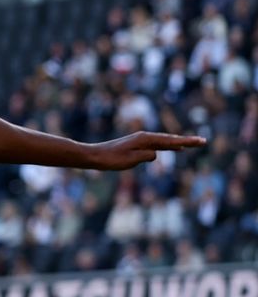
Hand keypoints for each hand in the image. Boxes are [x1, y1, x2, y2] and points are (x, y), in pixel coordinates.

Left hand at [82, 131, 205, 169]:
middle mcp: (144, 137)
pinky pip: (158, 145)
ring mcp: (141, 140)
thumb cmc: (110, 160)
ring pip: (164, 142)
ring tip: (192, 144)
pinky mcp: (137, 145)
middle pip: (170, 139)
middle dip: (187, 141)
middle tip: (203, 141)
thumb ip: (145, 156)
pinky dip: (168, 146)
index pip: (170, 141)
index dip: (186, 142)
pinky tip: (173, 149)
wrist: (94, 156)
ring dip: (179, 143)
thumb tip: (156, 155)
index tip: (200, 141)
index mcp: (144, 139)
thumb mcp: (130, 160)